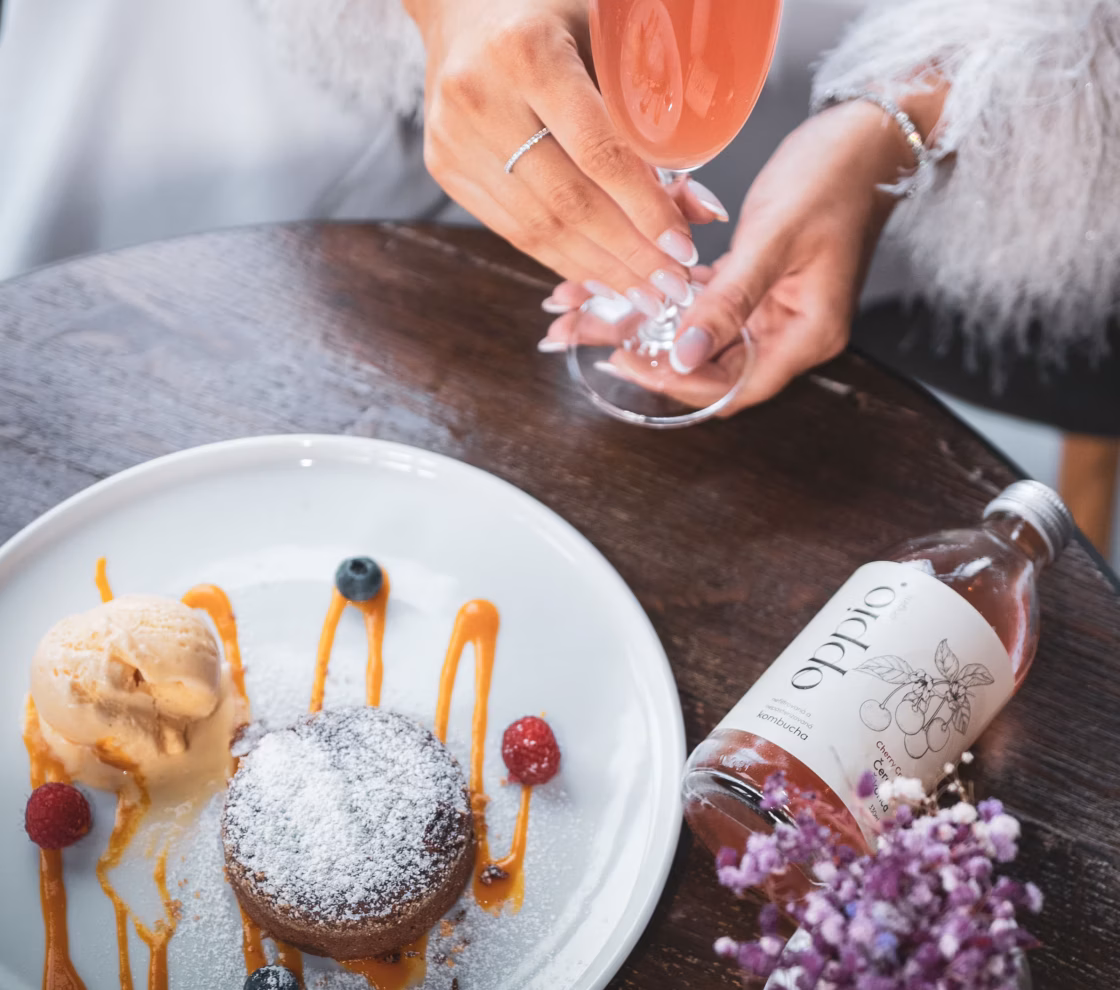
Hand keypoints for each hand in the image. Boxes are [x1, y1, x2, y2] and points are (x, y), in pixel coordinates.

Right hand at [405, 0, 724, 310]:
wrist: (460, 5)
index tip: (683, 247)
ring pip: (537, 228)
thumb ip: (649, 118)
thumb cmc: (549, 13)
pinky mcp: (445, 168)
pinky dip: (561, 258)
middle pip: (568, 202)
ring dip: (599, 268)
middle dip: (629, 254)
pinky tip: (599, 273)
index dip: (645, 208)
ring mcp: (455, 140)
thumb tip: (701, 209)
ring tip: (644, 289)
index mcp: (528, 53)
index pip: (599, 152)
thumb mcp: (607, 40)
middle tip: (672, 286)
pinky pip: (512, 230)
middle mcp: (481, 99)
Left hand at [540, 100, 925, 413]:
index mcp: (805, 335)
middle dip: (646, 355)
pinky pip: (703, 304)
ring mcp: (772, 311)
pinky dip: (664, 298)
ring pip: (697, 336)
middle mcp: (788, 333)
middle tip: (584, 336)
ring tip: (584, 315)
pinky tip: (621, 287)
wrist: (866, 134)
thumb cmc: (832, 177)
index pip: (732, 387)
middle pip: (708, 368)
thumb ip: (728, 302)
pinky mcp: (756, 287)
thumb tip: (683, 355)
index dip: (676, 381)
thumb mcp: (773, 239)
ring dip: (645, 325)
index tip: (625, 361)